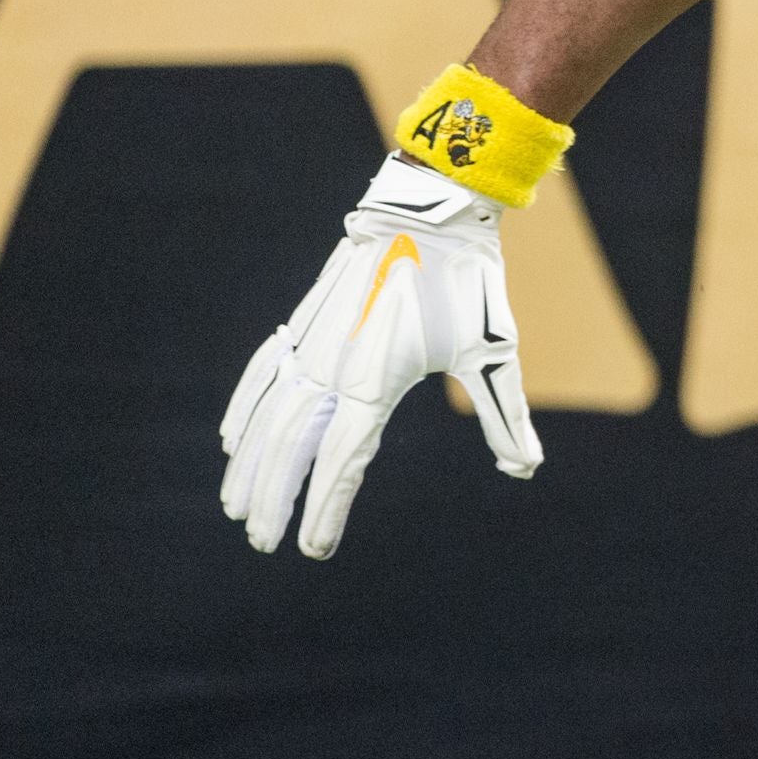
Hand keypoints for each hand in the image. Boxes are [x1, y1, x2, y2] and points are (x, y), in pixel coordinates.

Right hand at [220, 155, 540, 556]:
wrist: (435, 208)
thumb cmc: (469, 284)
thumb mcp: (493, 352)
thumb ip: (503, 416)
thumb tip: (526, 469)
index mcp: (377, 379)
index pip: (344, 459)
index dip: (326, 507)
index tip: (312, 550)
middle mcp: (335, 364)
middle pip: (294, 445)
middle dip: (276, 497)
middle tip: (264, 543)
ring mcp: (314, 339)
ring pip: (269, 413)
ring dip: (249, 462)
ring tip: (236, 506)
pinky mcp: (306, 318)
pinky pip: (265, 369)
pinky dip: (244, 406)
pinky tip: (231, 438)